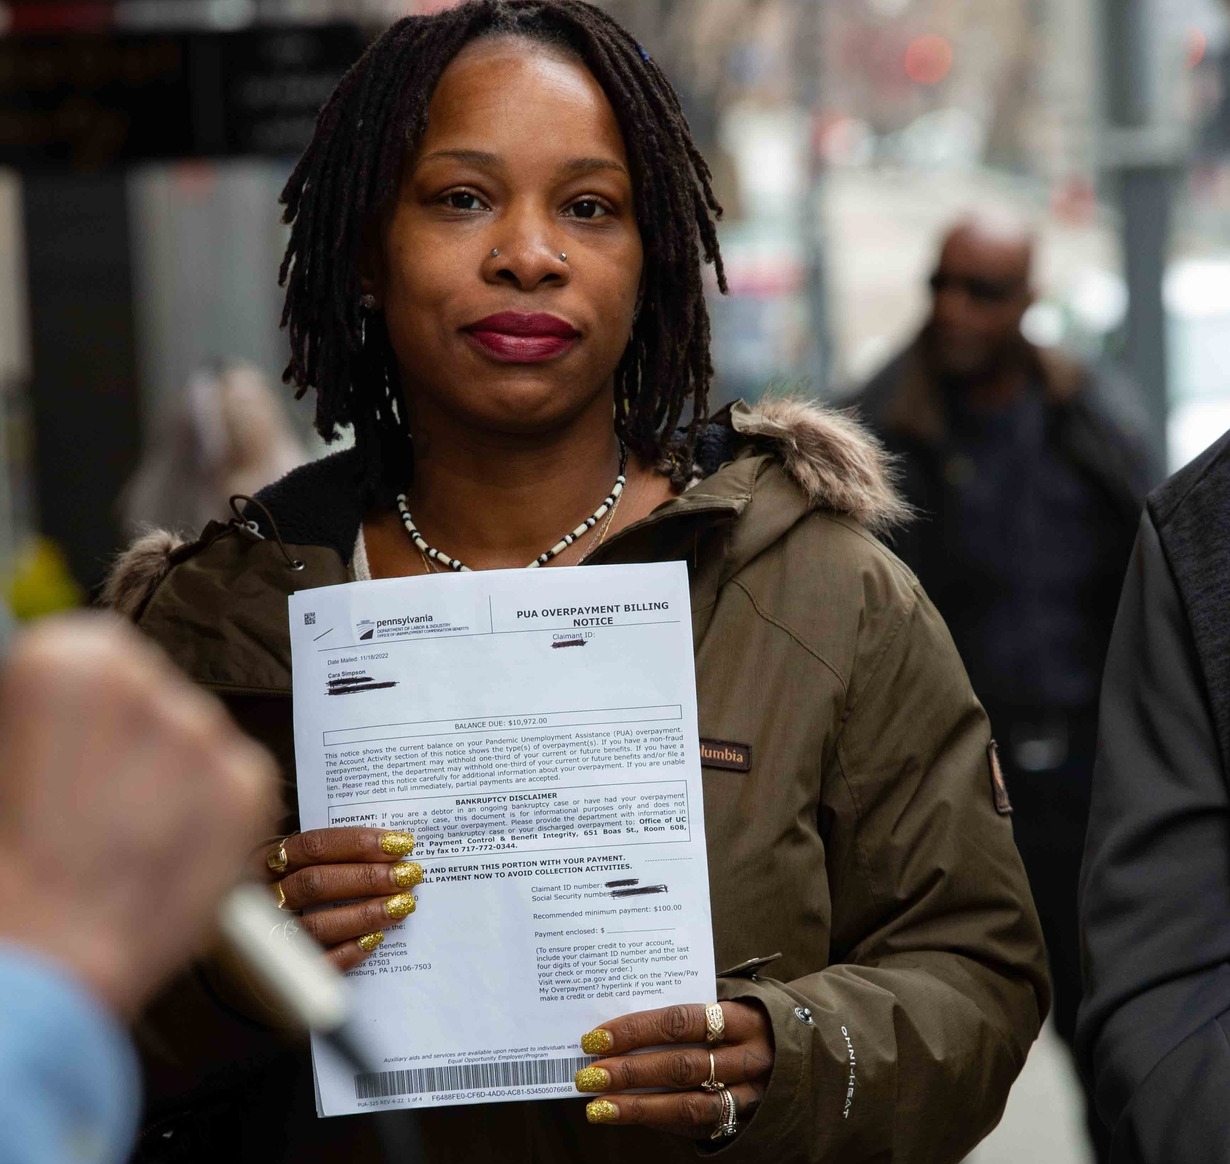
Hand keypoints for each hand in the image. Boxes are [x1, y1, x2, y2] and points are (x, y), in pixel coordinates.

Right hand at [0, 614, 277, 1017]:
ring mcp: (207, 735)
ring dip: (172, 773)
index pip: (94, 650)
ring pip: (194, 738)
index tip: (66, 738)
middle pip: (151, 692)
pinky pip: (234, 780)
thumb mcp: (3, 763)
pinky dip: (212, 810)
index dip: (82, 706)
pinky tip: (167, 850)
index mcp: (72, 663)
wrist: (50, 958)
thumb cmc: (11, 868)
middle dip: (131, 736)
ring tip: (125, 834)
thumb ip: (44, 717)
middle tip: (92, 798)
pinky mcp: (251, 785)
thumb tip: (61, 708)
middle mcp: (150, 686)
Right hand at [264, 827, 421, 970]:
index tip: (400, 843)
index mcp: (264, 863)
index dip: (358, 843)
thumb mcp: (294, 866)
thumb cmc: (286, 893)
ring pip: (316, 925)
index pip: (314, 846)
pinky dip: (346, 952)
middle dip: (367, 878)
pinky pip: (314, 965)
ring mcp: (266, 940)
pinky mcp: (276, 978)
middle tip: (407, 875)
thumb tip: (390, 848)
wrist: (246, 958)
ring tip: (402, 906)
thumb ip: (330, 857)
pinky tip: (375, 940)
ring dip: (364, 914)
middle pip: (315, 883)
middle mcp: (260, 899)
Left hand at [575, 1001, 772, 1139]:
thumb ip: (687, 1010)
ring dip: (638, 1107)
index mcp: (744, 1017)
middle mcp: (751, 1057)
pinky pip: (698, 1126)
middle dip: (630, 1072)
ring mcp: (751, 1094)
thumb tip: (623, 1023)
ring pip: (688, 1105)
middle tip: (589, 1074)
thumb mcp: (728, 1002)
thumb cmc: (746, 1019)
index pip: (682, 1021)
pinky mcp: (745, 1120)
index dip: (637, 1029)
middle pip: (683, 1066)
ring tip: (598, 1106)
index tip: (597, 1036)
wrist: (801, 1051)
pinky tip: (630, 1116)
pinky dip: (660, 1122)